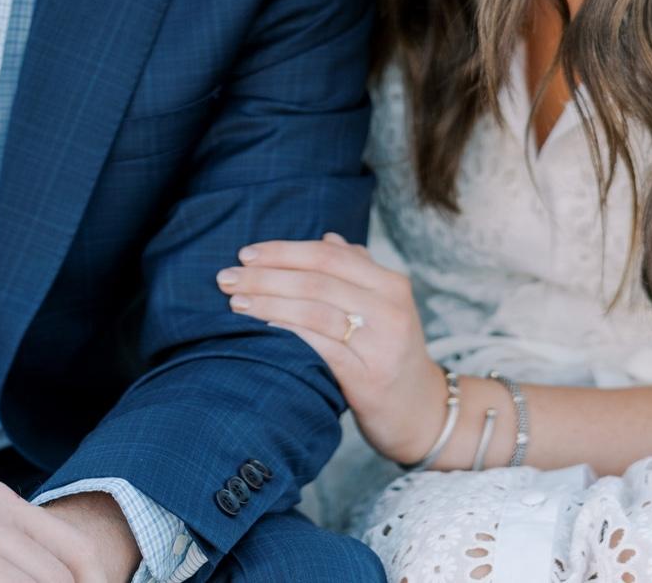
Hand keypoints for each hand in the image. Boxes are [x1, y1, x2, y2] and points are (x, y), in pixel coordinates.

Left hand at [217, 232, 446, 465]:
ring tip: (235, 301)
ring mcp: (381, 343)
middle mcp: (389, 308)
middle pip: (316, 280)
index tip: (246, 254)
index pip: (328, 255)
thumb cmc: (391, 355)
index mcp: (390, 283)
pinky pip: (321, 347)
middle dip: (266, 275)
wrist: (423, 414)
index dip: (284, 251)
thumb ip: (357, 271)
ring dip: (268, 302)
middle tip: (228, 277)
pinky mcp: (369, 377)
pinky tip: (262, 329)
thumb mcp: (383, 307)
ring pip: (315, 310)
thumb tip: (327, 238)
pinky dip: (288, 333)